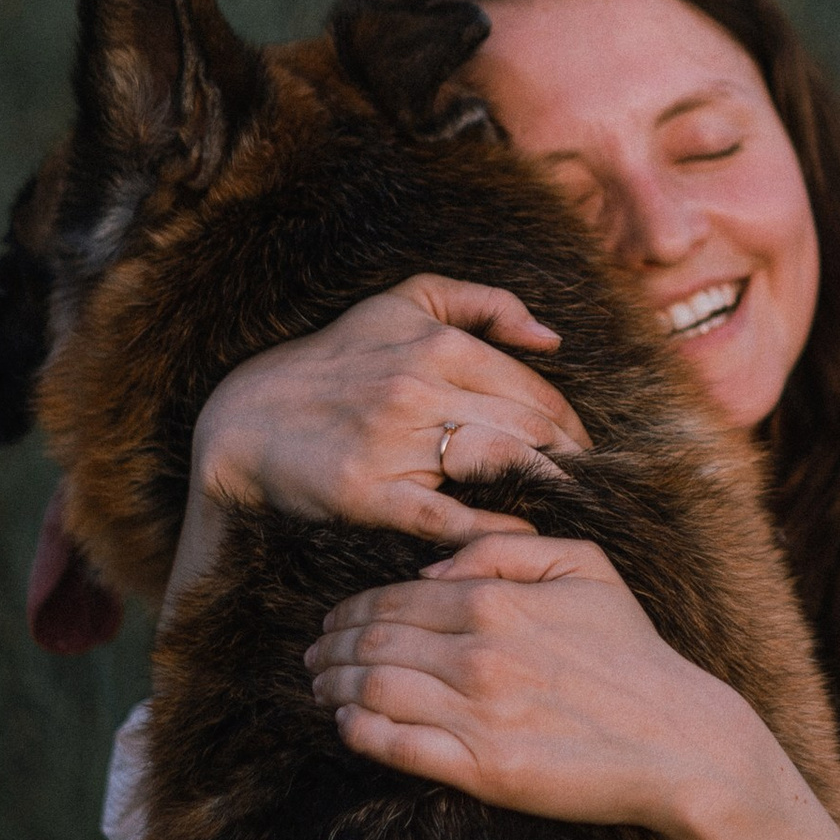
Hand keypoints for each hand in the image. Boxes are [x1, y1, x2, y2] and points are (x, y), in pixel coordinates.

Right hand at [180, 281, 590, 587]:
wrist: (243, 418)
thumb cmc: (333, 360)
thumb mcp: (401, 303)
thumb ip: (482, 303)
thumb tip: (552, 338)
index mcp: (436, 344)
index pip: (534, 391)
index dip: (572, 427)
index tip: (588, 453)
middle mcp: (419, 387)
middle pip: (527, 429)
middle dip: (571, 461)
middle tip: (595, 488)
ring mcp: (393, 440)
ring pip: (497, 465)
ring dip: (545, 489)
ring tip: (571, 510)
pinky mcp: (367, 491)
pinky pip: (445, 515)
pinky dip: (490, 528)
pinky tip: (522, 537)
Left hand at [305, 537, 765, 837]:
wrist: (682, 742)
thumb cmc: (634, 655)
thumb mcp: (587, 570)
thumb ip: (507, 553)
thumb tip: (435, 569)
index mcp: (498, 601)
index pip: (394, 601)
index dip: (351, 611)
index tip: (333, 622)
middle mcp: (480, 654)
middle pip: (371, 644)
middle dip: (330, 648)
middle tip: (313, 655)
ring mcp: (479, 714)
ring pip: (372, 692)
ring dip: (333, 687)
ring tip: (322, 688)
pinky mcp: (484, 769)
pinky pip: (397, 746)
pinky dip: (359, 731)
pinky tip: (348, 724)